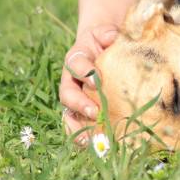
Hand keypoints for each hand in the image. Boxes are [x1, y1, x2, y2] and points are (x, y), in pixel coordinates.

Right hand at [59, 24, 118, 143]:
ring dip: (77, 127)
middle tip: (93, 111)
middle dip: (79, 104)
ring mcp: (76, 97)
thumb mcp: (107, 32)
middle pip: (67, 93)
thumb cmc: (108, 40)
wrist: (106, 47)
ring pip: (69, 113)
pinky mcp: (83, 111)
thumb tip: (112, 36)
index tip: (96, 80)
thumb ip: (108, 33)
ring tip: (88, 139)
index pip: (75, 64)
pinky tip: (94, 147)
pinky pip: (78, 125)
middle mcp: (72, 80)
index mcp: (77, 58)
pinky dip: (83, 136)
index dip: (83, 72)